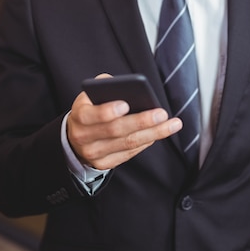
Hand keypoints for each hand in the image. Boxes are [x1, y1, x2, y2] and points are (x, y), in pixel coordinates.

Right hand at [67, 74, 182, 169]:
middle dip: (141, 121)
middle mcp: (83, 137)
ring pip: (127, 143)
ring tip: (172, 124)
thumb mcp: (90, 95)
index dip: (107, 111)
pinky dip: (145, 142)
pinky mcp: (104, 163)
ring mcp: (94, 153)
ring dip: (153, 133)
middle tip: (161, 113)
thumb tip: (126, 86)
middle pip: (115, 130)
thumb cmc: (90, 108)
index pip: (91, 115)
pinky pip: (129, 153)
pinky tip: (159, 133)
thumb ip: (104, 86)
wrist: (77, 134)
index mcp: (79, 116)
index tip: (126, 104)